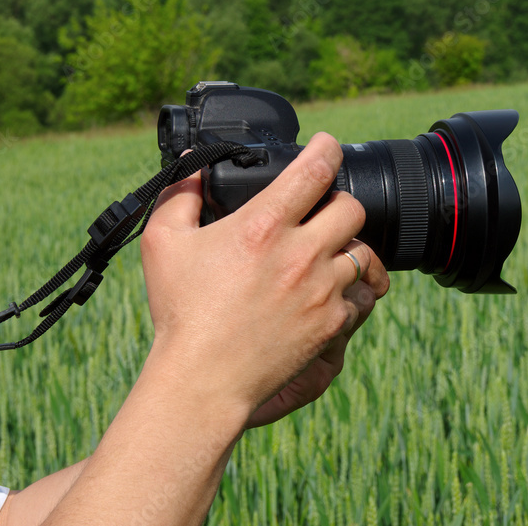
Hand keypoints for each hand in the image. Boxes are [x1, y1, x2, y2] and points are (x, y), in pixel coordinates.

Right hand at [139, 133, 388, 422]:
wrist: (203, 380)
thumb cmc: (181, 312)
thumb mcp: (163, 243)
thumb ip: (179, 194)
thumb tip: (191, 165)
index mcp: (264, 225)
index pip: (315, 170)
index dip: (328, 148)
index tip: (328, 146)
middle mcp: (301, 253)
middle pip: (352, 208)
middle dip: (338, 203)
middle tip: (322, 211)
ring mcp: (322, 290)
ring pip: (363, 252)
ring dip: (347, 248)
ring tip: (329, 253)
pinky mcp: (332, 323)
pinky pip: (361, 296)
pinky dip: (352, 290)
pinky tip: (333, 291)